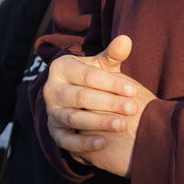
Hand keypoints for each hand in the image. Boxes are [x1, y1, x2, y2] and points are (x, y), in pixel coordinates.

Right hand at [43, 35, 155, 176]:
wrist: (77, 99)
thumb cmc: (94, 79)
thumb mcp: (103, 66)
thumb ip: (113, 54)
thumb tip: (126, 39)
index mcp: (61, 68)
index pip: (88, 76)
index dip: (111, 84)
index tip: (133, 91)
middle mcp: (51, 90)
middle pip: (81, 97)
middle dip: (109, 103)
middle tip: (132, 109)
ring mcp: (51, 112)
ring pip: (74, 118)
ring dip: (99, 122)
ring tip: (122, 125)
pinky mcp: (53, 132)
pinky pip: (65, 140)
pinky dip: (83, 144)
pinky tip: (103, 143)